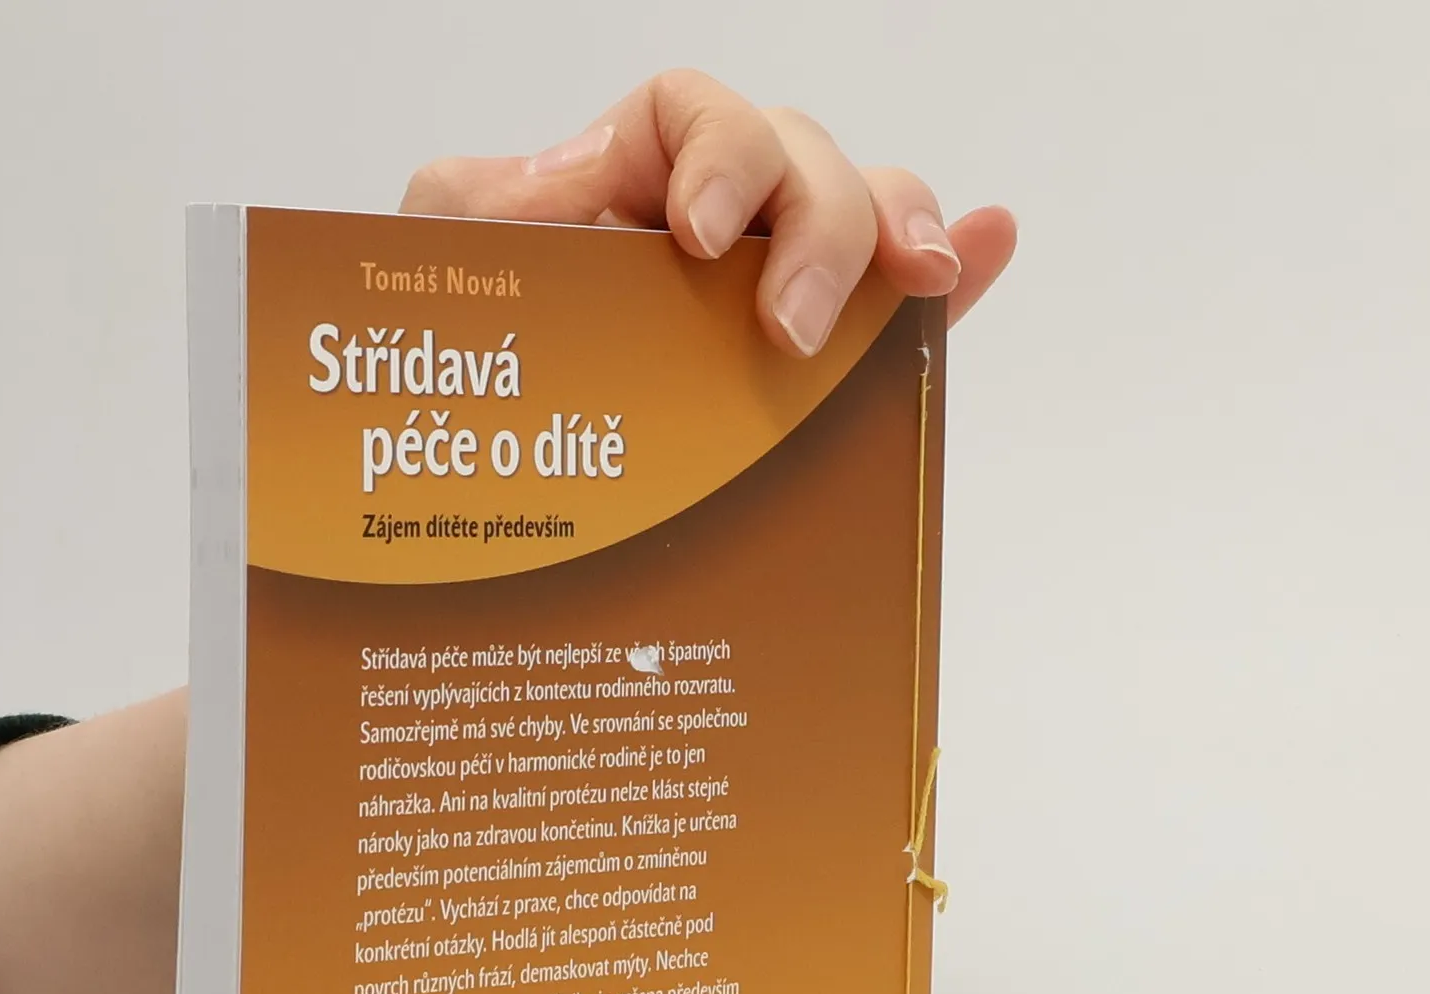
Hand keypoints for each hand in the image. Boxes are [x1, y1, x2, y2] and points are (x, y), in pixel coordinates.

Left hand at [402, 70, 1015, 357]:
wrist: (465, 442)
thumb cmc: (451, 335)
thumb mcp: (442, 253)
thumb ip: (484, 200)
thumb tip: (576, 178)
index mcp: (627, 178)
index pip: (700, 116)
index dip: (722, 158)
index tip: (699, 236)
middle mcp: (711, 220)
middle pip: (803, 165)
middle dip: (819, 231)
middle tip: (792, 327)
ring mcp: (765, 288)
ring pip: (859, 222)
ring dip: (900, 238)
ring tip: (925, 278)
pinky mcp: (808, 361)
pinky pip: (890, 310)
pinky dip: (952, 282)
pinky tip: (987, 254)